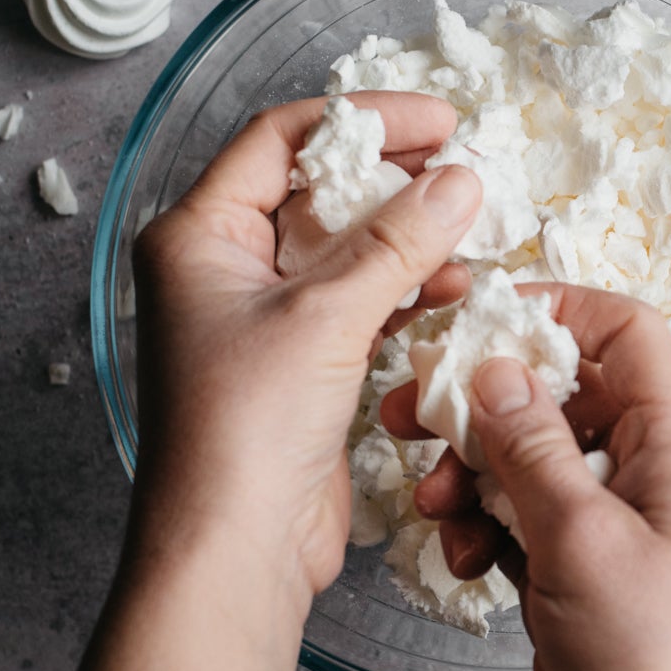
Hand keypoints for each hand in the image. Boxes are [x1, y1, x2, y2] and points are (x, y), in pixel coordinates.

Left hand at [130, 91, 479, 600]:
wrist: (234, 548)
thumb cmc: (245, 429)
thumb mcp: (327, 316)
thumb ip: (400, 242)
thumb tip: (462, 181)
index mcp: (199, 236)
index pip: (283, 141)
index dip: (363, 121)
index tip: (439, 123)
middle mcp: (223, 268)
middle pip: (319, 190)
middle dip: (394, 181)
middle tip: (464, 172)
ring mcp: (263, 318)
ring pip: (346, 249)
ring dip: (408, 238)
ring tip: (471, 232)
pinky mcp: (299, 364)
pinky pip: (359, 302)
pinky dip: (405, 288)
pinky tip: (453, 286)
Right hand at [380, 286, 670, 670]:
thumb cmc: (655, 660)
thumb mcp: (581, 534)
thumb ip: (531, 442)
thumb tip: (497, 367)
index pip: (626, 331)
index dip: (555, 312)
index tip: (479, 322)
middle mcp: (651, 471)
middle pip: (561, 392)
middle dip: (484, 401)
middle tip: (412, 411)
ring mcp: (615, 521)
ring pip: (529, 457)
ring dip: (472, 471)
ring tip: (435, 503)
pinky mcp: (580, 569)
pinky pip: (520, 516)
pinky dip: (483, 526)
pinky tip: (464, 558)